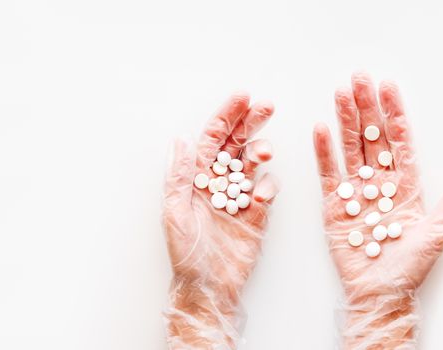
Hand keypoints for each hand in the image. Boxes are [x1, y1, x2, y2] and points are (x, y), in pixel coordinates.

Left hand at [163, 92, 277, 348]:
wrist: (208, 286)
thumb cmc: (185, 251)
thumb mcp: (175, 210)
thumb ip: (180, 174)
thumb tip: (181, 139)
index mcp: (197, 177)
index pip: (213, 138)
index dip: (227, 116)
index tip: (242, 98)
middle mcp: (219, 182)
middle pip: (237, 143)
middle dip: (251, 122)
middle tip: (267, 106)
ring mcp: (239, 196)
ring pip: (253, 163)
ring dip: (259, 152)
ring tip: (263, 152)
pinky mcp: (257, 214)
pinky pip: (266, 192)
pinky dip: (267, 187)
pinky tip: (261, 195)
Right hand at [313, 72, 442, 348]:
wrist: (380, 293)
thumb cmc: (411, 265)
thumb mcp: (438, 229)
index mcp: (405, 184)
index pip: (400, 141)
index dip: (395, 113)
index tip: (389, 87)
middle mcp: (380, 183)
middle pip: (372, 137)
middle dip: (367, 107)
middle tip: (360, 78)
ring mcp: (356, 192)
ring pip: (350, 148)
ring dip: (345, 120)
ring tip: (341, 93)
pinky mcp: (335, 205)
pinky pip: (329, 173)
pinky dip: (324, 152)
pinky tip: (322, 128)